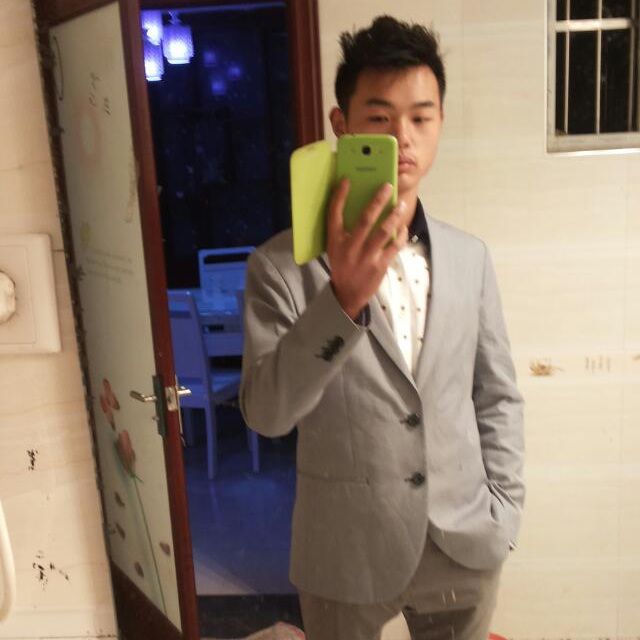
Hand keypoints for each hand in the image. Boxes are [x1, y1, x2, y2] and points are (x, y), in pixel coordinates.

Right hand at [327, 179, 409, 319]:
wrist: (347, 294)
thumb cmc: (344, 265)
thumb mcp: (337, 248)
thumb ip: (345, 231)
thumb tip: (365, 208)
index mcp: (335, 241)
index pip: (334, 215)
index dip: (339, 197)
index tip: (346, 181)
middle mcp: (349, 248)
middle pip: (364, 219)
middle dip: (377, 201)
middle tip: (387, 187)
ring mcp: (365, 257)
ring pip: (383, 232)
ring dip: (394, 216)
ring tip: (401, 205)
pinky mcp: (379, 266)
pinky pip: (394, 247)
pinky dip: (400, 236)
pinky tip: (404, 228)